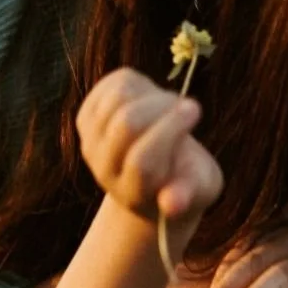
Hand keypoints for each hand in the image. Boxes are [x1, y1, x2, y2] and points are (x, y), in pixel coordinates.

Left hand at [78, 68, 222, 228]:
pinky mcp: (87, 116)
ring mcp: (91, 142)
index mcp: (133, 193)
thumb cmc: (185, 179)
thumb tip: (173, 203)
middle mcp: (105, 170)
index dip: (170, 129)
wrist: (154, 172)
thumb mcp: (200, 189)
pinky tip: (153, 98)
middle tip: (189, 105)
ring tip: (172, 105)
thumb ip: (189, 193)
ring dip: (153, 94)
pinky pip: (113, 85)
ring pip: (118, 98)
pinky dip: (140, 84)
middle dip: (163, 106)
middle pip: (126, 124)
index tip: (196, 109)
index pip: (142, 161)